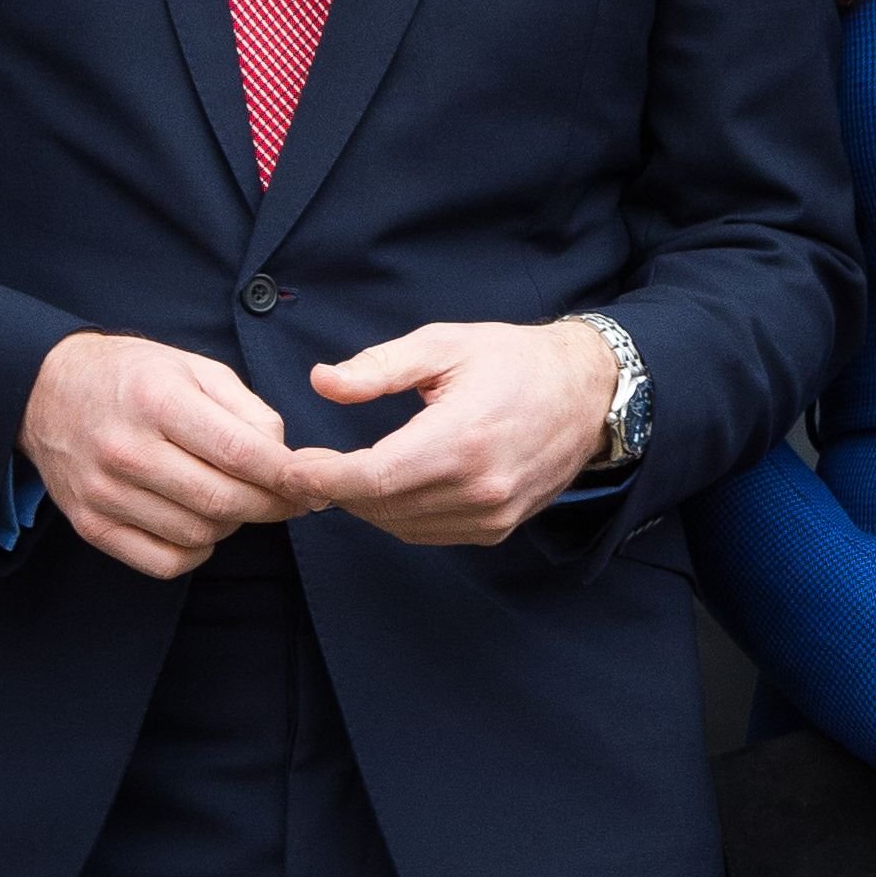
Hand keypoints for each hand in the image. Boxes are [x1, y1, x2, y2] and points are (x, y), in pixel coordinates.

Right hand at [19, 331, 302, 579]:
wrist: (47, 393)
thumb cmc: (134, 377)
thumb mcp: (195, 369)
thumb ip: (248, 410)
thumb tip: (284, 457)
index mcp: (158, 400)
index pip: (240, 453)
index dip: (287, 474)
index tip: (312, 480)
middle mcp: (126, 449)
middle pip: (223, 501)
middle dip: (272, 505)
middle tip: (292, 499)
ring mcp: (104, 493)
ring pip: (198, 534)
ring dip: (234, 524)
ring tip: (238, 499)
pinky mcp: (91, 526)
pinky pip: (164, 562)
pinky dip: (197, 549)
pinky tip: (201, 522)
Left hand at [281, 319, 617, 544]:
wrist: (586, 393)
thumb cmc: (513, 360)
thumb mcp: (444, 345)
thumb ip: (379, 367)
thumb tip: (323, 383)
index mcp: (461, 440)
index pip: (370, 478)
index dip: (320, 479)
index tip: (288, 468)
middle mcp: (478, 488)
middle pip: (378, 506)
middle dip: (333, 489)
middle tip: (304, 465)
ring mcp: (490, 515)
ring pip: (399, 525)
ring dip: (363, 504)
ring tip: (340, 473)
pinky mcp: (496, 528)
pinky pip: (427, 532)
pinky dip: (396, 514)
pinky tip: (386, 486)